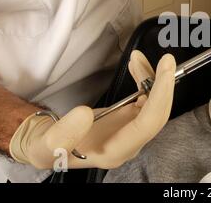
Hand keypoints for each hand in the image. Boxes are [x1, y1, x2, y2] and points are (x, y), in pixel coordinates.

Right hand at [9, 51, 175, 169]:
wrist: (48, 143)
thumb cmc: (48, 147)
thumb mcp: (45, 146)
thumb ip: (61, 135)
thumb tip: (84, 114)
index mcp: (115, 152)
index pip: (148, 124)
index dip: (160, 97)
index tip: (165, 71)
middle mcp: (130, 143)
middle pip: (158, 114)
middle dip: (163, 85)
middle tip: (165, 59)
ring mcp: (132, 130)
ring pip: (153, 104)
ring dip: (152, 79)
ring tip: (137, 57)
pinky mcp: (129, 119)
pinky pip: (145, 98)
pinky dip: (143, 80)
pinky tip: (136, 66)